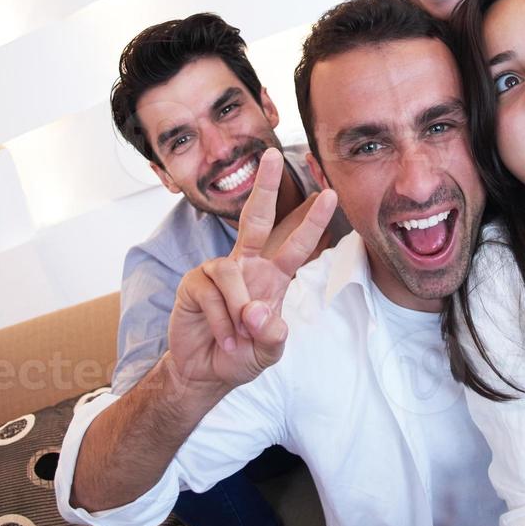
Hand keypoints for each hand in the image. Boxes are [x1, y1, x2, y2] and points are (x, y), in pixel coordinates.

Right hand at [167, 148, 337, 394]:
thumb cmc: (242, 355)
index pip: (296, 245)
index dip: (312, 221)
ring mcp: (219, 271)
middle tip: (273, 154)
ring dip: (238, 311)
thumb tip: (256, 310)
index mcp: (272, 277)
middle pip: (256, 218)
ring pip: (233, 274)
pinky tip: (222, 336)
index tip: (330, 194)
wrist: (205, 371)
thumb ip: (272, 335)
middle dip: (265, 185)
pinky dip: (221, 321)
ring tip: (237, 337)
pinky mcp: (195, 282)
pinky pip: (213, 294)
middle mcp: (247, 266)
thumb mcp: (269, 351)